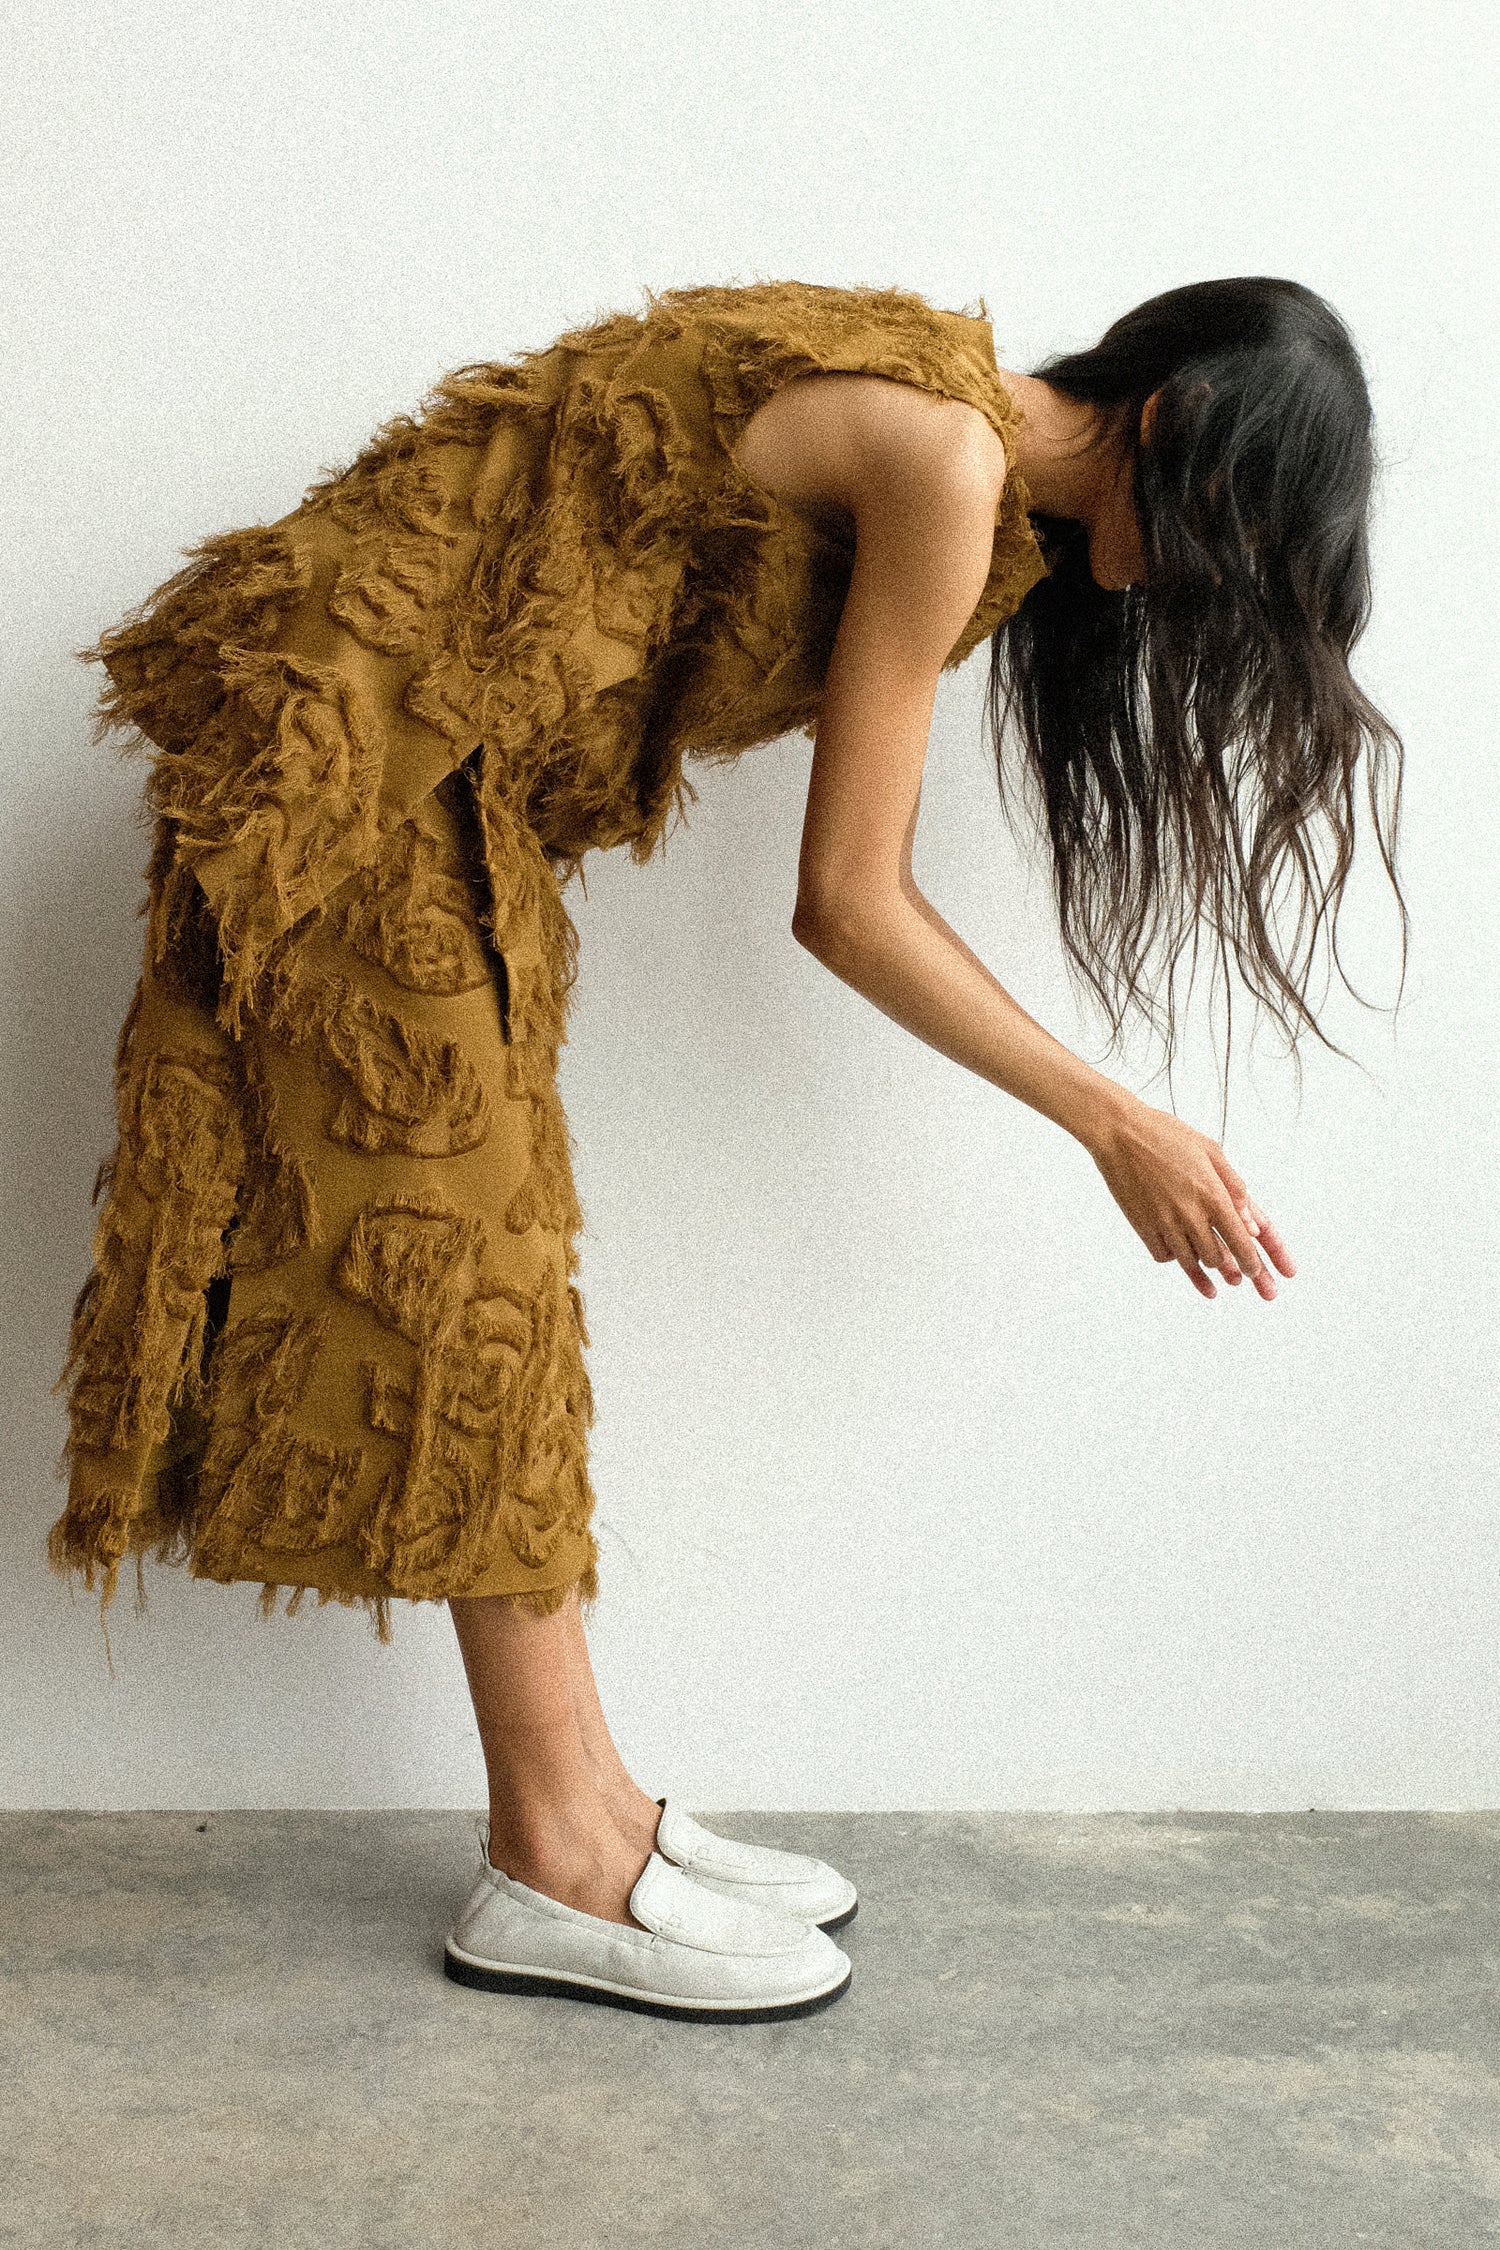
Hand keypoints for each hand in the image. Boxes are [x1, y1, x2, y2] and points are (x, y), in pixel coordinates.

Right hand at [1086, 1096, 1295, 1301]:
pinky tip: (1181, 1257)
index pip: (1240, 1241)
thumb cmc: (1165, 1134)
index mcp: (1212, 1194)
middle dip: (1232, 1271)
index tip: (1255, 1273)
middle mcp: (1190, 1213)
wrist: (1119, 1132)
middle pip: (1218, 1258)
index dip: (1252, 1263)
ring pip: (1191, 1262)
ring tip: (1218, 1285)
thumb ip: (1234, 1185)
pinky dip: (1174, 1258)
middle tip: (1238, 1279)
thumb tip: (1252, 1220)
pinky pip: (1163, 1255)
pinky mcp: (1142, 1226)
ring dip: (1207, 1272)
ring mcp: (1164, 1222)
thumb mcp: (1211, 1150)